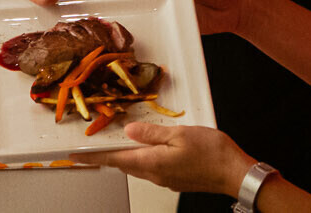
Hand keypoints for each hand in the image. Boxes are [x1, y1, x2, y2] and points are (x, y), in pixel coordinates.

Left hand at [87, 122, 254, 194]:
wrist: (235, 173)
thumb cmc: (212, 153)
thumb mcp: (180, 134)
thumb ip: (152, 133)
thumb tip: (129, 131)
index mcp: (152, 163)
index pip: (114, 159)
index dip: (93, 156)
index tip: (75, 155)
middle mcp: (155, 174)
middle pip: (124, 163)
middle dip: (108, 154)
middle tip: (95, 142)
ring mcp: (166, 179)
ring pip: (138, 165)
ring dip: (126, 155)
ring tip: (119, 140)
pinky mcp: (176, 178)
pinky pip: (152, 167)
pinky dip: (144, 156)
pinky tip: (149, 146)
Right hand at [127, 0, 259, 36]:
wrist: (238, 6)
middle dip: (131, 5)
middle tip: (117, 17)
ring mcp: (169, 6)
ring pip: (149, 12)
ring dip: (140, 19)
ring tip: (127, 30)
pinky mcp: (176, 21)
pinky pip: (161, 25)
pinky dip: (153, 30)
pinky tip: (146, 37)